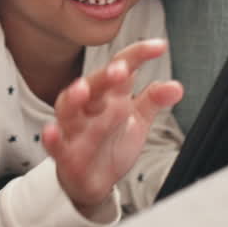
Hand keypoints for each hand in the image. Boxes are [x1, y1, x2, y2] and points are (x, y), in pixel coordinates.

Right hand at [41, 39, 182, 216]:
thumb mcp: (138, 120)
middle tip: (121, 69)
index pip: (121, 67)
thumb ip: (154, 100)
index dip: (138, 55)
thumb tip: (176, 86)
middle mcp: (90, 108)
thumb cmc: (112, 143)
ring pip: (69, 109)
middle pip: (94, 85)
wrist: (94, 179)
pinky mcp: (65, 154)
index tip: (159, 46)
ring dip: (74, 98)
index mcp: (110, 95)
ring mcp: (75, 129)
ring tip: (81, 90)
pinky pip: (55, 144)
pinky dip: (51, 137)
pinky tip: (52, 131)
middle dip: (105, 76)